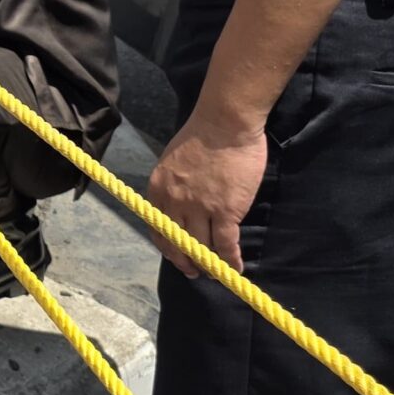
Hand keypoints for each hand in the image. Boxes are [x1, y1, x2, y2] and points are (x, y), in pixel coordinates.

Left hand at [144, 104, 268, 277]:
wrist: (225, 122)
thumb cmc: (201, 136)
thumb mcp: (172, 161)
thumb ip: (172, 186)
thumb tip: (178, 206)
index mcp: (158, 189)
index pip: (158, 229)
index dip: (168, 248)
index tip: (176, 256)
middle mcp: (174, 202)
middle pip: (178, 243)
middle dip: (186, 262)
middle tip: (194, 272)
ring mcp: (200, 208)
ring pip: (201, 247)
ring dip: (209, 264)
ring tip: (216, 272)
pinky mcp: (225, 210)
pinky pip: (225, 244)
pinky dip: (230, 260)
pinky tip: (235, 268)